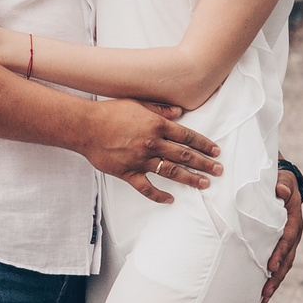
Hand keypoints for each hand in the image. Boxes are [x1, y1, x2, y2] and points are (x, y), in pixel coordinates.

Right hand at [79, 99, 221, 203]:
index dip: (204, 144)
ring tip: (204, 184)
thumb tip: (180, 112)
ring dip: (190, 179)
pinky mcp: (127, 172)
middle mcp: (152, 144)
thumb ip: (160, 109)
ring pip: (171, 172)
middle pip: (184, 156)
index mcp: (157, 125)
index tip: (216, 151)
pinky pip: (146, 187)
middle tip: (218, 170)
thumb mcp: (137, 104)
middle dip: (204, 163)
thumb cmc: (108, 113)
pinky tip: (170, 199)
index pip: (187, 137)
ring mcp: (140, 160)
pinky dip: (159, 195)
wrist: (84, 127)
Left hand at [262, 167, 302, 302]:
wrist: (285, 184)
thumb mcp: (283, 180)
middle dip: (276, 277)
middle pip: (287, 259)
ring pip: (283, 266)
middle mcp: (294, 235)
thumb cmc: (280, 182)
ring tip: (262, 299)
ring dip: (274, 283)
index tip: (270, 267)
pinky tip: (260, 292)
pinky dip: (271, 278)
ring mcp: (289, 242)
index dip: (279, 253)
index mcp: (295, 221)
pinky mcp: (280, 246)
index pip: (287, 240)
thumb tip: (281, 190)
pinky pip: (278, 264)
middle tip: (264, 293)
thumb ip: (282, 184)